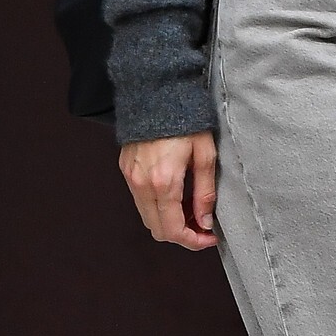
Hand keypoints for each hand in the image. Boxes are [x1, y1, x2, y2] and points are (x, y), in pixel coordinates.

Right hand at [118, 132, 218, 249]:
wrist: (157, 94)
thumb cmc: (186, 121)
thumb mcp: (205, 156)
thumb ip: (205, 193)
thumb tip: (205, 222)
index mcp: (164, 182)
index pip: (173, 230)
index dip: (193, 242)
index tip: (209, 238)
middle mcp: (142, 184)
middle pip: (157, 230)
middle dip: (181, 235)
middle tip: (202, 225)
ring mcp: (130, 178)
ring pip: (147, 217)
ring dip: (168, 222)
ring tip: (191, 210)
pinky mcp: (126, 170)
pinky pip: (140, 200)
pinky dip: (156, 207)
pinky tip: (174, 196)